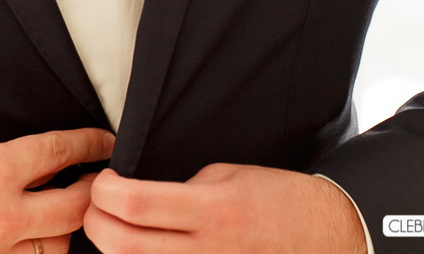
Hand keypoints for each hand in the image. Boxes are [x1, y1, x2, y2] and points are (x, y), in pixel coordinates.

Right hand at [0, 128, 114, 253]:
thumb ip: (0, 158)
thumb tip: (35, 164)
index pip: (61, 153)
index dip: (90, 145)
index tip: (105, 143)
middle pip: (75, 207)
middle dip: (94, 190)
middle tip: (103, 181)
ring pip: (55, 250)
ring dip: (64, 232)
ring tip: (68, 216)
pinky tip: (33, 241)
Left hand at [84, 164, 367, 253]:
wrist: (328, 238)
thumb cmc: (281, 202)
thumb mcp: (230, 176)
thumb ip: (182, 188)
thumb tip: (137, 195)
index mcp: (212, 210)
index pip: (135, 204)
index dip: (104, 190)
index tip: (103, 179)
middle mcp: (206, 251)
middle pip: (122, 245)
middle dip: (94, 221)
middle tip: (95, 204)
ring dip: (112, 248)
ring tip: (112, 228)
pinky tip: (140, 248)